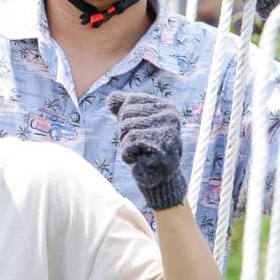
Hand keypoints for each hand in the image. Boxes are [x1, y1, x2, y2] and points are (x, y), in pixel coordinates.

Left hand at [107, 92, 186, 210]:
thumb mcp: (135, 125)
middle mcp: (170, 116)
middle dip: (125, 134)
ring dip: (126, 146)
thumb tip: (110, 99)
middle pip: (126, 115)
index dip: (126, 120)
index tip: (139, 133)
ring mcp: (168, 132)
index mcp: (166, 107)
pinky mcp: (161, 149)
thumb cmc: (146, 151)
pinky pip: (130, 144)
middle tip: (139, 147)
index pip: (129, 102)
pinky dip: (128, 155)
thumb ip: (124, 108)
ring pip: (126, 129)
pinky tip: (139, 161)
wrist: (160, 181)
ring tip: (140, 154)